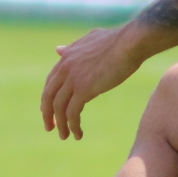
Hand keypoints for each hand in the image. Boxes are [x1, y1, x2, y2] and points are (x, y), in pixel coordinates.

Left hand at [41, 23, 148, 140]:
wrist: (130, 42)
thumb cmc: (117, 40)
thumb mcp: (89, 40)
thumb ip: (73, 47)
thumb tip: (58, 50)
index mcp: (67, 57)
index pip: (51, 82)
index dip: (48, 98)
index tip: (50, 111)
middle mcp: (65, 68)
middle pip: (48, 96)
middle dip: (47, 114)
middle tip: (50, 127)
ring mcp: (73, 78)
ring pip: (58, 107)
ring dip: (60, 124)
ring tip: (64, 136)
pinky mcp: (84, 89)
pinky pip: (72, 113)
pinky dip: (73, 126)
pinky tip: (78, 134)